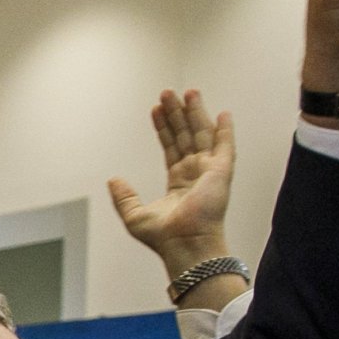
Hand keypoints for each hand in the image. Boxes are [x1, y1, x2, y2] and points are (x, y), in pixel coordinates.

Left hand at [106, 90, 235, 276]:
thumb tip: (113, 179)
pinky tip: (223, 114)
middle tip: (168, 92)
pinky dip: (225, 130)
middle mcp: (195, 174)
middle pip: (185, 136)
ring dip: (195, 113)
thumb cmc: (163, 237)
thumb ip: (124, 196)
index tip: (156, 109)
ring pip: (202, 135)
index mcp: (178, 182)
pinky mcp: (221, 173)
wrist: (183, 246)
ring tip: (188, 92)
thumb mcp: (134, 215)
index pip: (170, 147)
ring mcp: (210, 172)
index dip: (163, 128)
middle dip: (177, 114)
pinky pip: (225, 147)